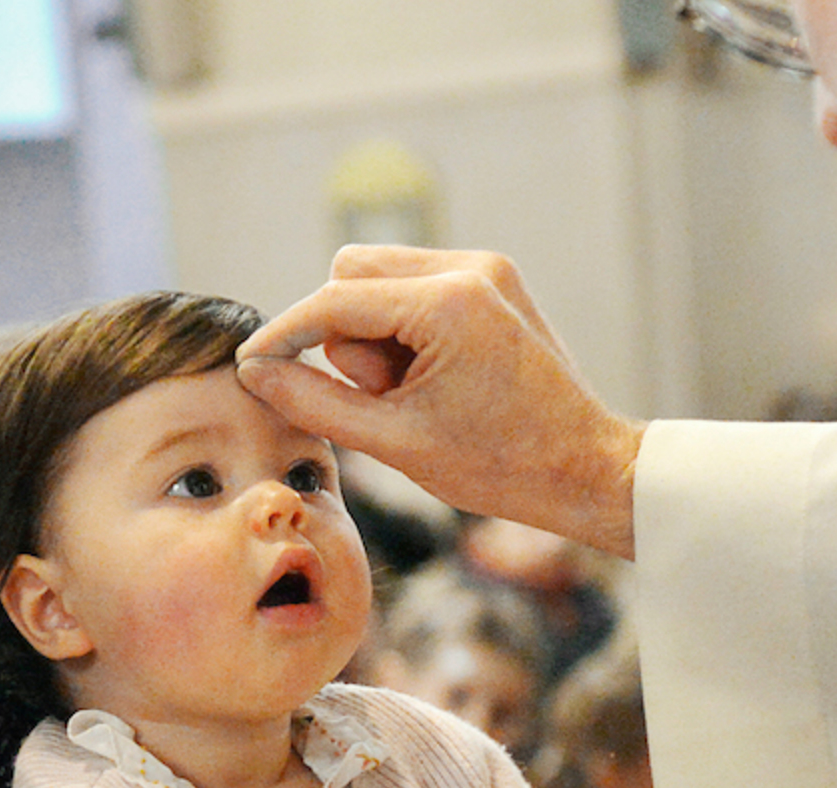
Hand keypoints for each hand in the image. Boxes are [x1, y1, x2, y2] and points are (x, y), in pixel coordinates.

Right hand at [236, 246, 643, 559]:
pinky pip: (415, 287)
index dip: (283, 335)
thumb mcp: (394, 443)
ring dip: (373, 333)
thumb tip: (256, 372)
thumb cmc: (501, 466)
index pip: (333, 301)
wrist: (587, 469)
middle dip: (343, 334)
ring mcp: (485, 269)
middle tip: (380, 397)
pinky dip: (404, 328)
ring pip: (380, 276)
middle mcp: (469, 269)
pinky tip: (433, 379)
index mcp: (446, 304)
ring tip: (413, 394)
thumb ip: (315, 402)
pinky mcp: (493, 282)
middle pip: (352, 271)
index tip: (249, 366)